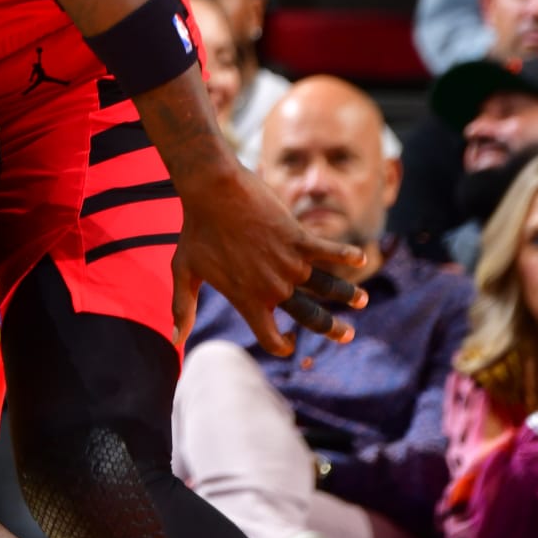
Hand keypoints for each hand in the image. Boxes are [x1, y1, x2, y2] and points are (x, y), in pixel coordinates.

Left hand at [174, 161, 367, 357]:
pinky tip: (360, 258)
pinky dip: (348, 256)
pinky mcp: (299, 239)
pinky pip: (330, 252)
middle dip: (332, 329)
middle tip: (347, 335)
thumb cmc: (196, 231)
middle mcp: (272, 288)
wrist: (212, 192)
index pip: (270, 337)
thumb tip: (174, 339)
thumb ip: (182, 308)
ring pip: (328, 287)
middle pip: (310, 317)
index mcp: (247, 300)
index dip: (281, 345)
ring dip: (348, 295)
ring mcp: (289, 264)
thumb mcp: (184, 271)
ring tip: (363, 301)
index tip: (290, 342)